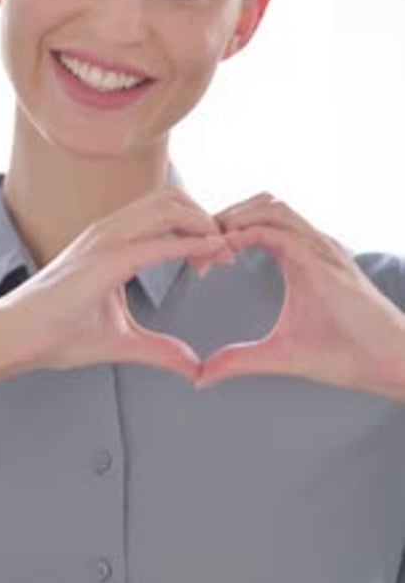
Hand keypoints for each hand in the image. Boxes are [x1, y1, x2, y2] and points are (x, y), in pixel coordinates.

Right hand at [0, 187, 228, 383]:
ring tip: (221, 251)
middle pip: (172, 198)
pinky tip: (209, 254)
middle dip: (206, 219)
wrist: (14, 338)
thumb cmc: (55, 333)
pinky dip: (189, 244)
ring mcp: (105, 240)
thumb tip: (192, 366)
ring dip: (202, 224)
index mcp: (112, 241)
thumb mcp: (121, 341)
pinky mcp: (104, 261)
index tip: (218, 257)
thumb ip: (160, 350)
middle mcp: (109, 231)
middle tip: (225, 252)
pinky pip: (156, 242)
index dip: (198, 228)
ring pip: (167, 207)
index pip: (166, 214)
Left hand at [195, 193, 404, 400]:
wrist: (386, 363)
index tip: (199, 262)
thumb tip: (200, 377)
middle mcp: (310, 243)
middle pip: (259, 205)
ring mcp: (320, 248)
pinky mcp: (326, 261)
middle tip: (195, 248)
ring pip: (271, 208)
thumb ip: (239, 360)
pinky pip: (283, 232)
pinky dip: (252, 233)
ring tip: (209, 245)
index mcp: (298, 256)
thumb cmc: (342, 354)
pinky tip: (229, 250)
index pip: (254, 223)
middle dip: (224, 218)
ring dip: (235, 219)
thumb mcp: (278, 355)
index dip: (222, 234)